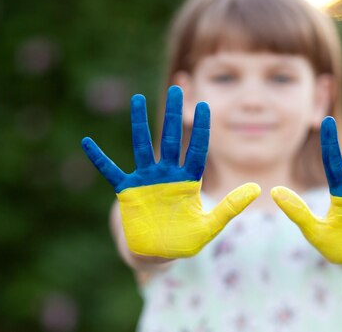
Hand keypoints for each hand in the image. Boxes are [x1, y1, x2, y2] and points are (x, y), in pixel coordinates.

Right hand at [82, 86, 258, 257]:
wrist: (156, 253)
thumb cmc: (183, 240)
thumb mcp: (208, 227)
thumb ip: (229, 208)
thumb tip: (254, 188)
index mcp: (188, 182)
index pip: (196, 150)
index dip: (200, 130)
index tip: (205, 106)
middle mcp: (167, 175)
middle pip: (171, 139)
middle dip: (174, 115)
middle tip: (177, 88)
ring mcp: (146, 180)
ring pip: (143, 147)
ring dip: (139, 124)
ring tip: (136, 99)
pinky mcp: (128, 190)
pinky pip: (111, 172)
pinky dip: (99, 159)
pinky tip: (87, 143)